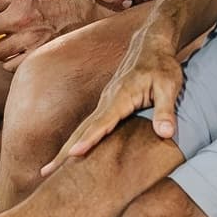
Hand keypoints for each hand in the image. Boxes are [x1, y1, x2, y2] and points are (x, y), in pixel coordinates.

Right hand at [42, 27, 186, 172]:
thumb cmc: (162, 64)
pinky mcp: (108, 104)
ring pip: (83, 128)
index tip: (73, 155)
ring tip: (49, 169)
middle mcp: (108, 100)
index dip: (89, 140)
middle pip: (82, 129)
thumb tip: (166, 134)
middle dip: (64, 152)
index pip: (102, 122)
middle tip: (46, 172)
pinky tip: (72, 152)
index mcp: (121, 96)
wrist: (151, 43)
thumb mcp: (170, 85)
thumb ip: (166, 110)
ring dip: (66, 148)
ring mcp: (105, 102)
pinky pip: (89, 125)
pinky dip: (77, 139)